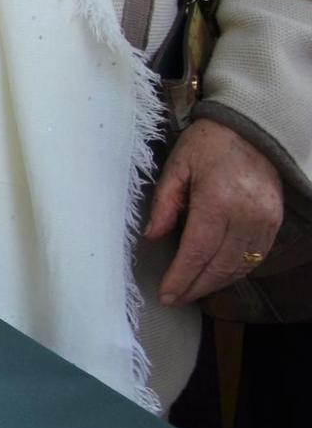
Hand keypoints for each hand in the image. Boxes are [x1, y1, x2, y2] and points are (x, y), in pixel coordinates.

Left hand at [145, 116, 284, 305]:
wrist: (250, 128)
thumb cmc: (208, 143)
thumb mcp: (176, 166)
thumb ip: (164, 203)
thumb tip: (152, 236)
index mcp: (218, 201)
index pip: (197, 251)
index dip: (181, 277)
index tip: (166, 294)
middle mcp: (246, 216)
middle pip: (220, 266)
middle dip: (195, 287)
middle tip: (175, 299)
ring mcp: (265, 221)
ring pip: (240, 266)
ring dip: (215, 283)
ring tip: (191, 291)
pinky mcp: (274, 223)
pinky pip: (255, 257)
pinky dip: (236, 271)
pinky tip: (217, 276)